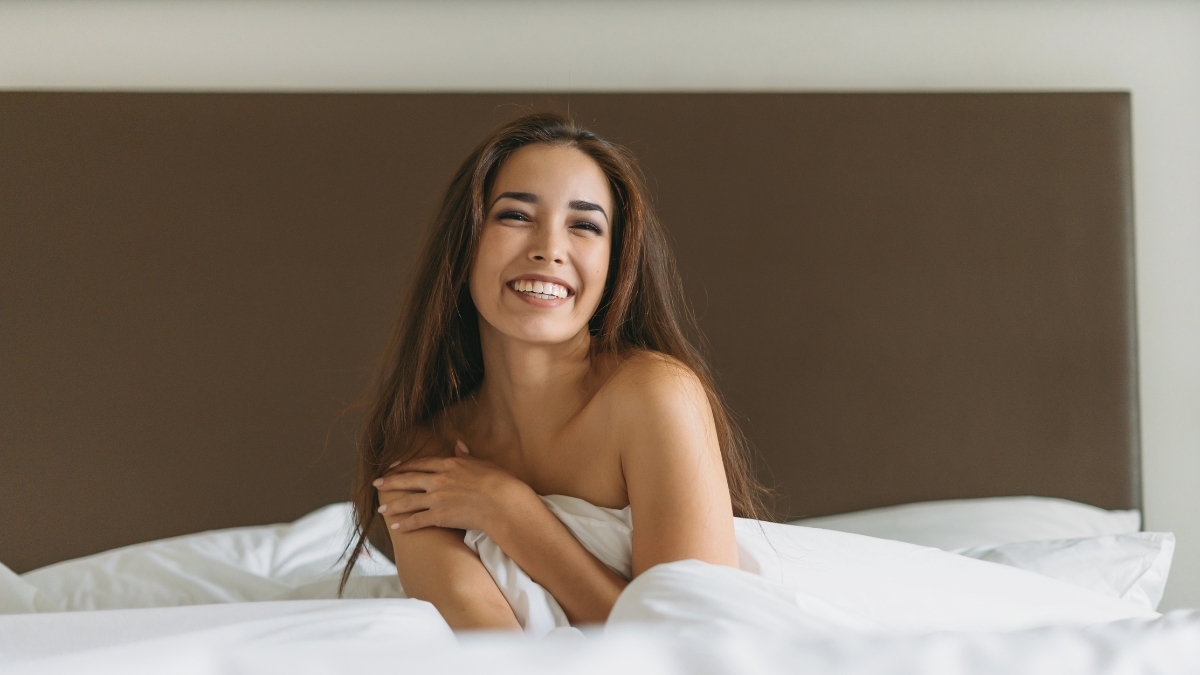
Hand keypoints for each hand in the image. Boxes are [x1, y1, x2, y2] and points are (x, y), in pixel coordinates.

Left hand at [374, 440, 536, 534]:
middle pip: (408, 480)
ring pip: (408, 502)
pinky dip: (405, 524)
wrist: (504, 503)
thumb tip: (458, 443)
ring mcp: (437, 498)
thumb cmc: (500, 482)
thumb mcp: (482, 463)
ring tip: (381, 509)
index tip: (393, 467)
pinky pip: (417, 520)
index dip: (404, 466)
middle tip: (377, 484)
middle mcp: (439, 479)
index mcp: (449, 464)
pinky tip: (396, 527)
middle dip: (390, 482)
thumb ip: (466, 455)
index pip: (420, 463)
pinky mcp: (439, 516)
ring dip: (393, 505)